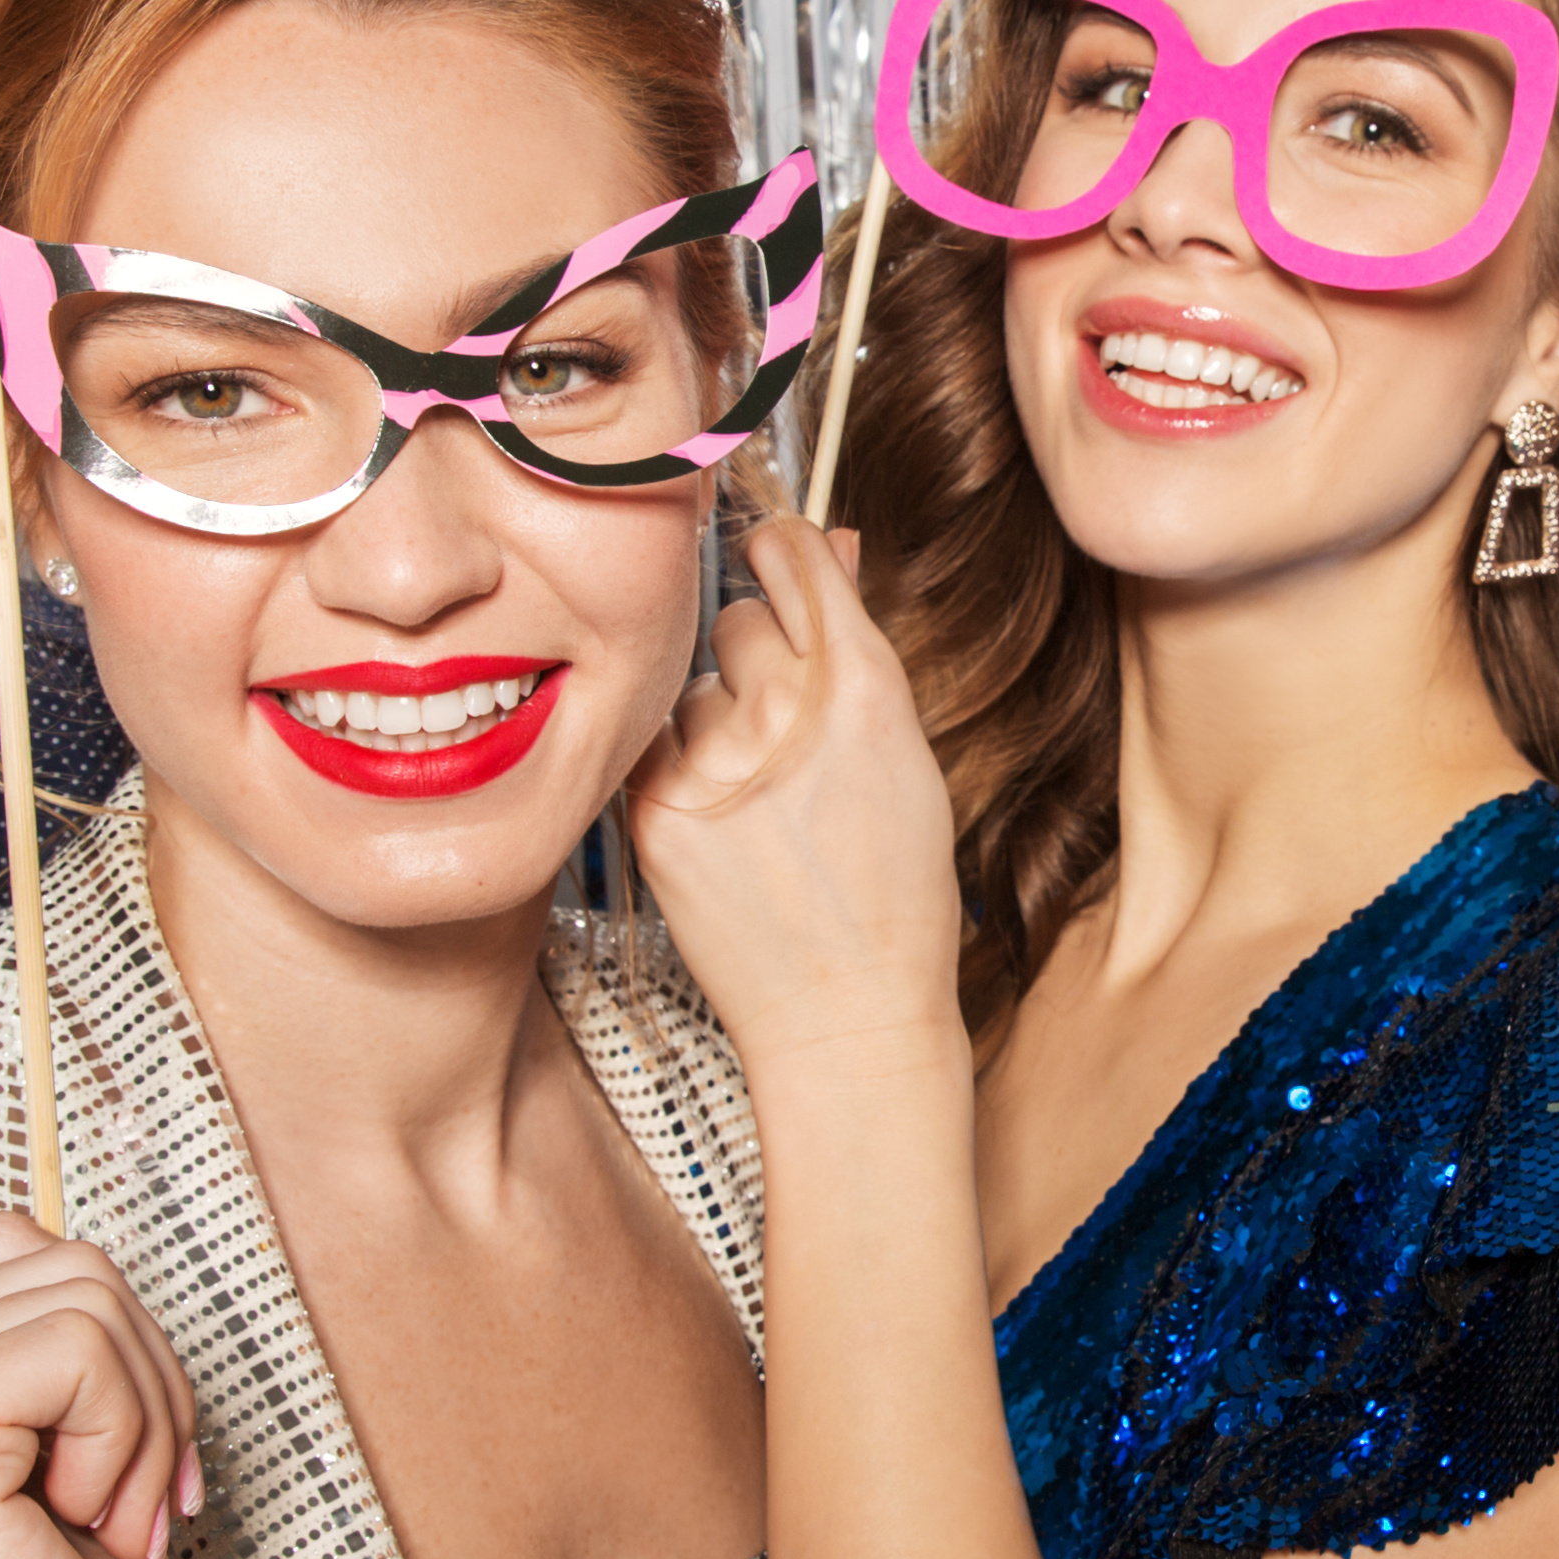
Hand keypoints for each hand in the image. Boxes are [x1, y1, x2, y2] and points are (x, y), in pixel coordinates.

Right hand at [0, 1214, 196, 1558]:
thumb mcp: (70, 1452)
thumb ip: (53, 1347)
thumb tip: (90, 1256)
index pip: (27, 1250)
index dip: (119, 1357)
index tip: (121, 1483)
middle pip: (66, 1260)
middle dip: (144, 1388)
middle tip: (113, 1517)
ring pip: (86, 1294)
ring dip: (140, 1423)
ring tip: (92, 1529)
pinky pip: (79, 1345)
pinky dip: (126, 1441)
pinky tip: (83, 1533)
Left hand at [622, 517, 970, 1068]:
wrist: (847, 1014)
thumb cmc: (891, 892)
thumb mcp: (905, 756)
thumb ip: (856, 643)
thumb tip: (826, 545)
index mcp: (864, 689)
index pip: (793, 557)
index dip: (783, 554)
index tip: (775, 557)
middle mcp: (785, 713)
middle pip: (736, 618)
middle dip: (756, 657)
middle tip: (783, 732)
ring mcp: (713, 762)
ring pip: (693, 689)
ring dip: (715, 723)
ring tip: (757, 802)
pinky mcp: (655, 810)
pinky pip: (654, 745)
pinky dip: (679, 771)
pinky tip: (721, 823)